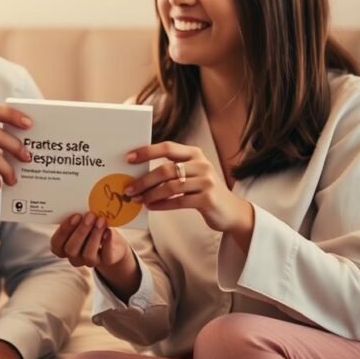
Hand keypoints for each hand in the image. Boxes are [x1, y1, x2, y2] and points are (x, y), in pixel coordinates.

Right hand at [50, 212, 139, 301]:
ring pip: (88, 255)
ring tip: (101, 220)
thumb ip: (77, 217)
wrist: (111, 239)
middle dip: (81, 231)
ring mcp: (89, 262)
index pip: (56, 243)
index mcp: (63, 247)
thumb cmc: (91, 227)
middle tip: (90, 216)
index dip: (64, 231)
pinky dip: (107, 243)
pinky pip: (105, 256)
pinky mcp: (105, 261)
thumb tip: (80, 204)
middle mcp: (74, 257)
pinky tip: (109, 231)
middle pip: (71, 249)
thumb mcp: (81, 221)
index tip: (75, 216)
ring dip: (94, 235)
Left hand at [125, 142, 254, 243]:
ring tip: (138, 200)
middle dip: (144, 180)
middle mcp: (202, 164)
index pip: (167, 147)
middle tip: (129, 189)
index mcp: (194, 153)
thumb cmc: (203, 191)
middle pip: (166, 169)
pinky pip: (178, 201)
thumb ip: (171, 169)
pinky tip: (151, 207)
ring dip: (150, 194)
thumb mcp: (191, 174)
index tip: (128, 158)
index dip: (146, 152)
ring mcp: (206, 181)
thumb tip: (138, 174)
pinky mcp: (208, 199)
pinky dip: (162, 204)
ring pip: (170, 186)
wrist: (231, 211)